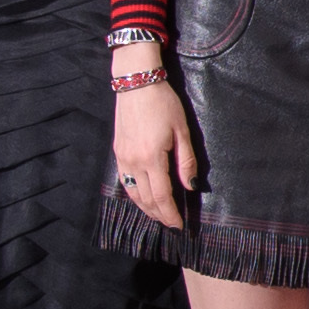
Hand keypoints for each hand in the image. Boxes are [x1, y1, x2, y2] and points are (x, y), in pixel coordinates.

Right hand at [112, 72, 199, 230]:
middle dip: (159, 215)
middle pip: (146, 199)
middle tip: (170, 224)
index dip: (170, 214)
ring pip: (133, 193)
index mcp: (151, 158)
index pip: (162, 196)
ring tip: (158, 215)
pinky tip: (143, 197)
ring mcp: (122, 158)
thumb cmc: (163, 104)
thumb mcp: (182, 131)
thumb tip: (190, 185)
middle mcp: (133, 162)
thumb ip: (186, 161)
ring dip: (145, 208)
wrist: (136, 83)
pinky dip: (135, 194)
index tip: (179, 225)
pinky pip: (125, 181)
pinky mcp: (117, 152)